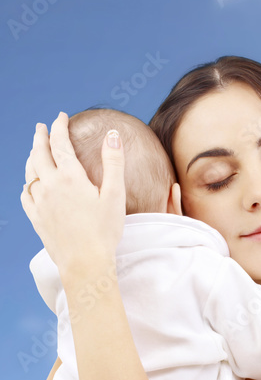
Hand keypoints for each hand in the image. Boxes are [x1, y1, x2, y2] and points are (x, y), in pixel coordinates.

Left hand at [21, 112, 125, 271]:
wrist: (85, 263)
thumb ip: (113, 163)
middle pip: (39, 154)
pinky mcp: (36, 218)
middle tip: (41, 127)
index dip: (59, 127)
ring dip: (32, 158)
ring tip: (35, 152)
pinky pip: (25, 195)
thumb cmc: (105, 231)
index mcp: (70, 178)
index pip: (60, 144)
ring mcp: (40, 203)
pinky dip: (27, 184)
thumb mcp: (115, 195)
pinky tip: (30, 185)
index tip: (61, 116)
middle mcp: (50, 186)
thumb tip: (112, 135)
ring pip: (29, 173)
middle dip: (40, 138)